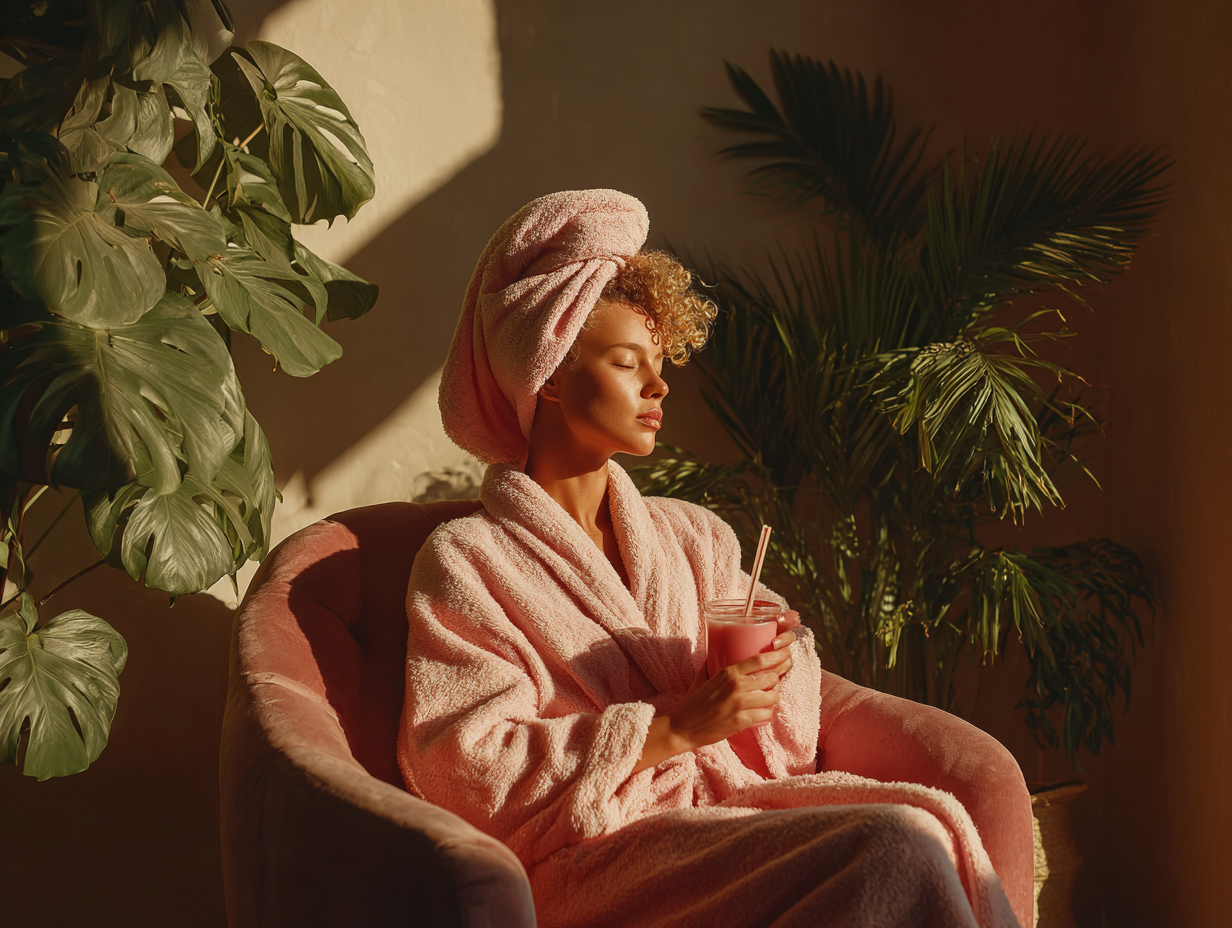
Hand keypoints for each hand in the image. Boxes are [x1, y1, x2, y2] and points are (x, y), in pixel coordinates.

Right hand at [631, 611, 799, 774]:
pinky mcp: (742, 721)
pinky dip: (767, 714)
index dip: (776, 657)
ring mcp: (740, 704)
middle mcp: (736, 686)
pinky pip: (766, 715)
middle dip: (777, 680)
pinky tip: (763, 714)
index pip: (759, 660)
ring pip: (772, 697)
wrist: (682, 727)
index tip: (784, 656)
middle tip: (774, 683)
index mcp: (727, 672)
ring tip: (768, 700)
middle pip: (771, 677)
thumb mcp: (702, 678)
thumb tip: (716, 652)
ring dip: (773, 699)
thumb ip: (712, 664)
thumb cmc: (692, 703)